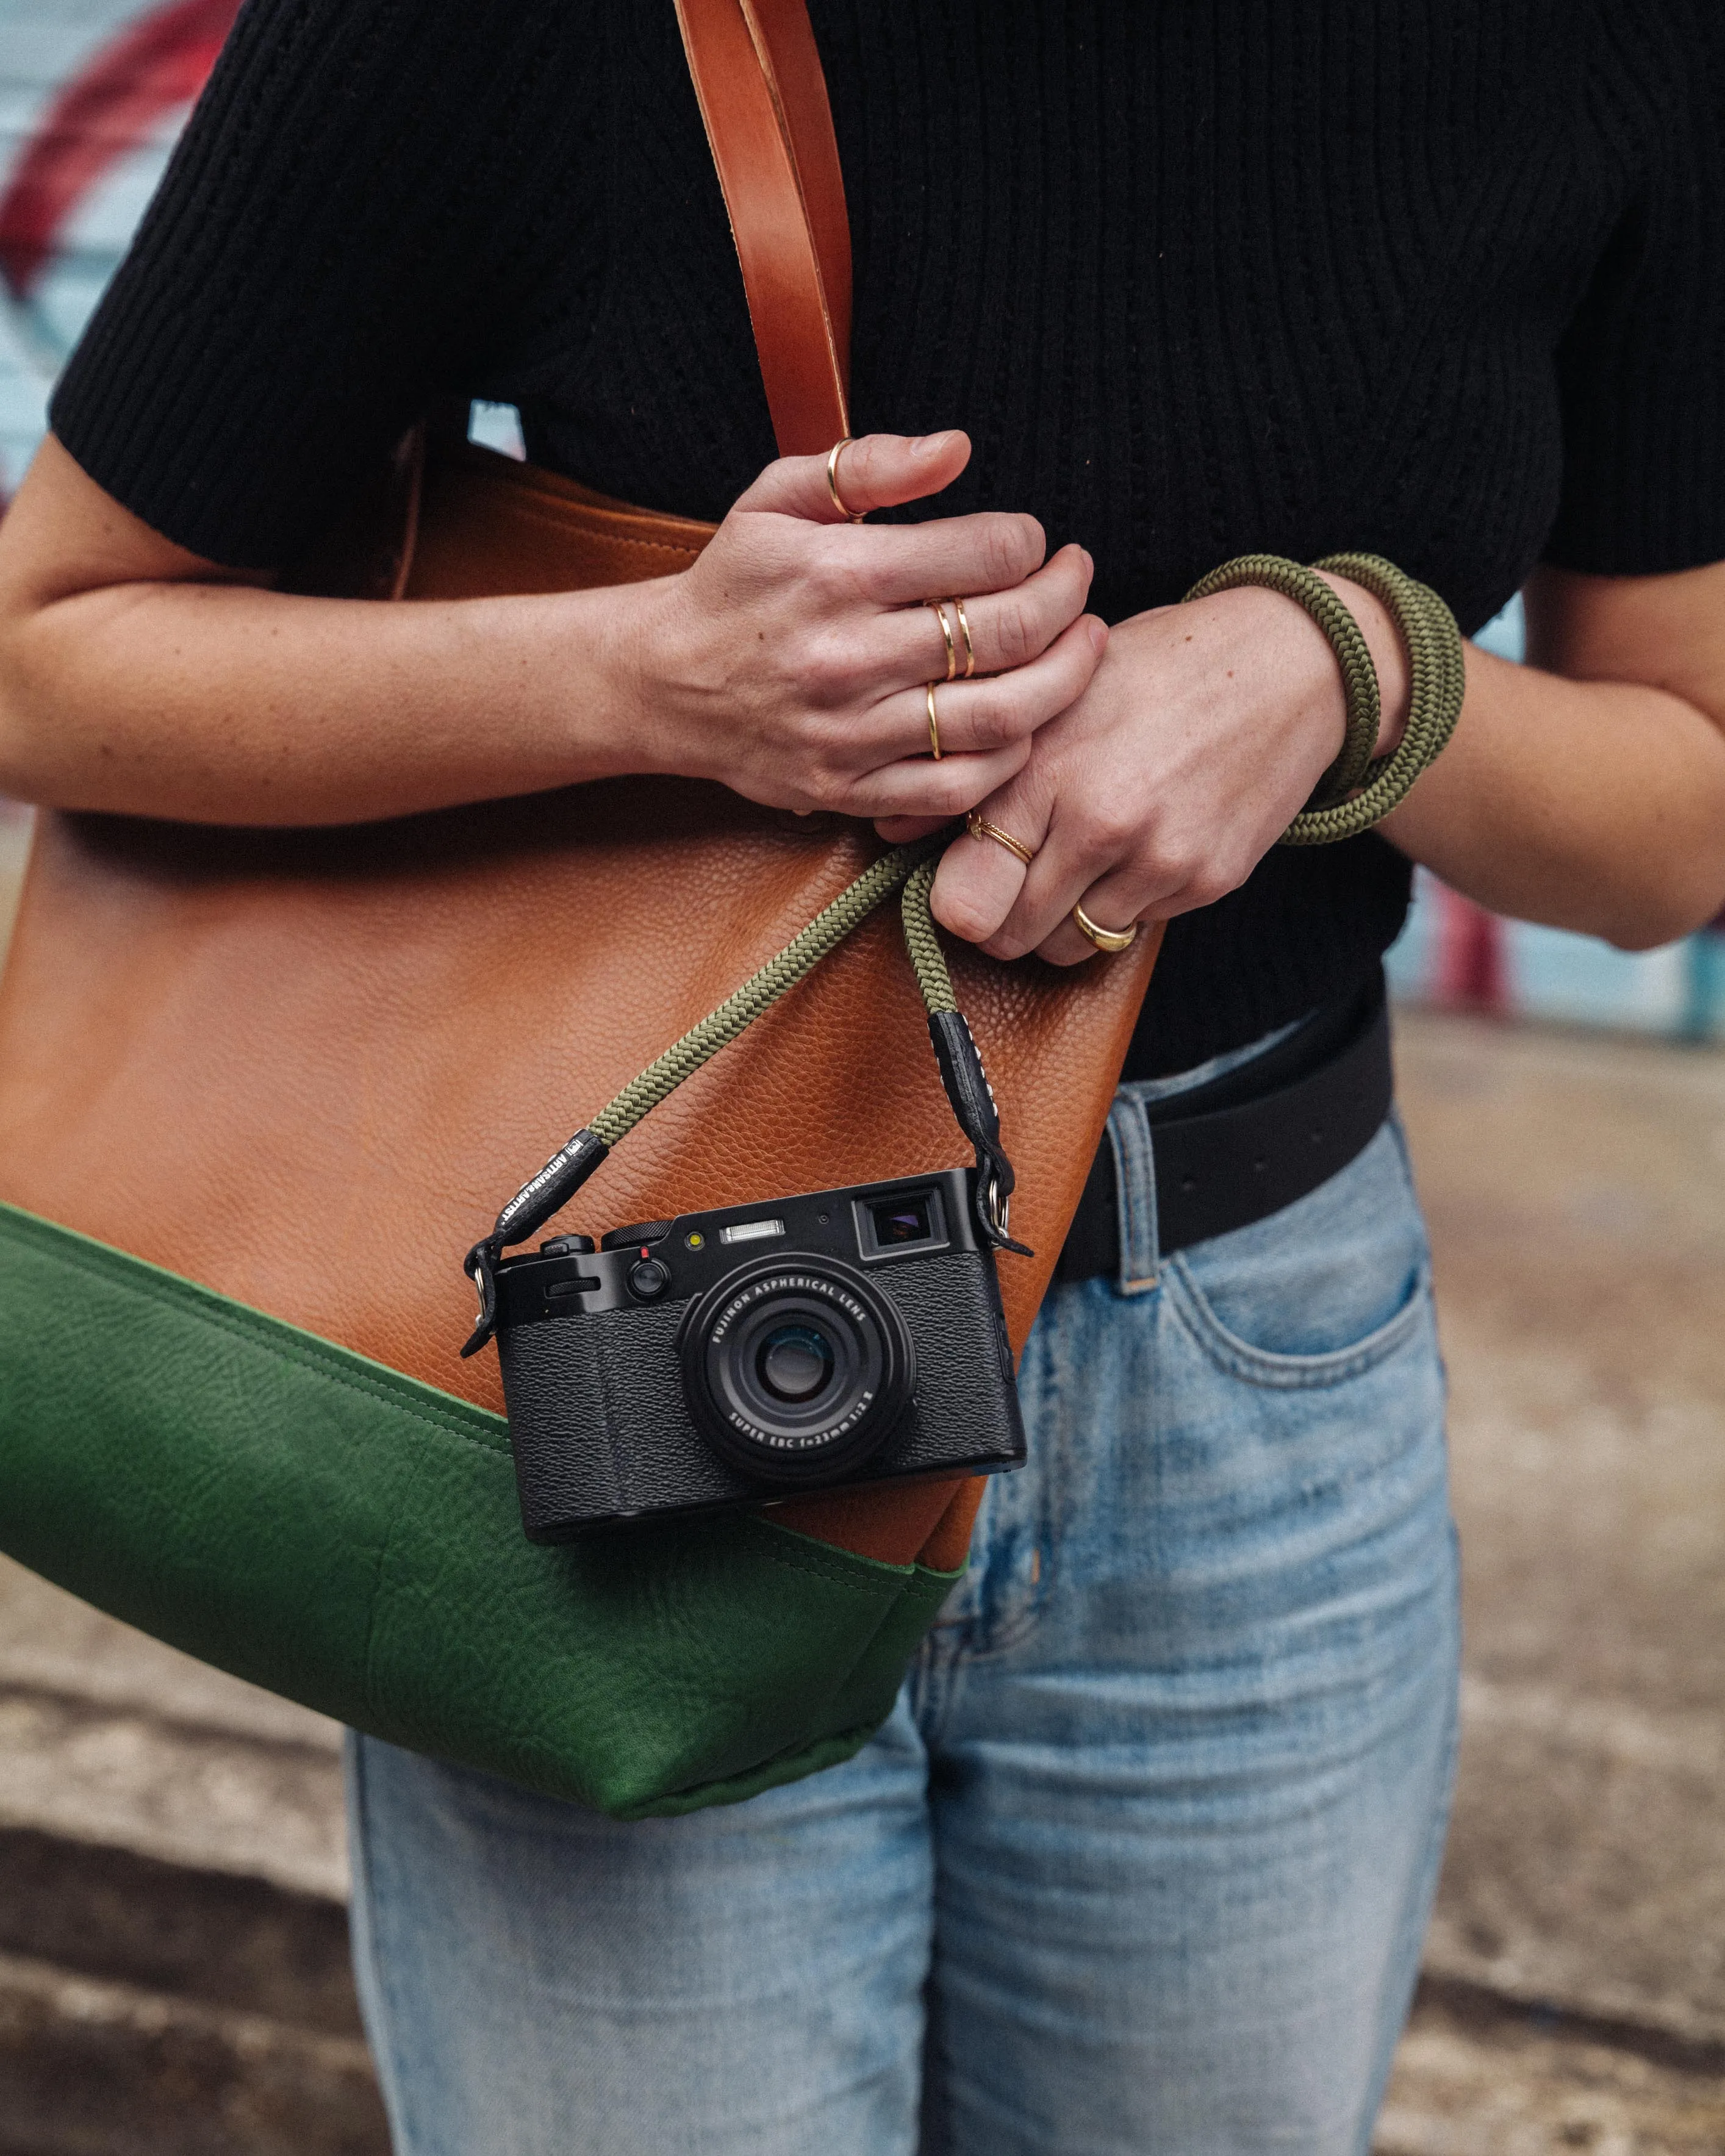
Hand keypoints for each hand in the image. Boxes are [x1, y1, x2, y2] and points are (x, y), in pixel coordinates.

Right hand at [619, 432, 1105, 820]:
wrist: (662, 682)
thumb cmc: (735, 582)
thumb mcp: (778, 498)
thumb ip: (869, 465)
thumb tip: (958, 447)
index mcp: (838, 574)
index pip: (983, 555)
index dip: (1031, 542)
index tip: (1036, 540)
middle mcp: (848, 657)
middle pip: (1007, 635)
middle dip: (1066, 600)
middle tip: (1078, 581)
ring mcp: (851, 733)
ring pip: (999, 717)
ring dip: (1064, 680)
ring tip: (1083, 645)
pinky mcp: (848, 790)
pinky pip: (958, 786)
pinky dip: (1010, 756)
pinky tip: (1027, 719)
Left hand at [878, 575, 1409, 962]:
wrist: (1289, 666)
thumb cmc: (1158, 669)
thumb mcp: (1057, 695)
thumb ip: (975, 766)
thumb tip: (888, 823)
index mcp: (1049, 769)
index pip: (964, 899)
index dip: (952, 898)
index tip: (959, 876)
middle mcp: (1102, 823)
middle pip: (1010, 938)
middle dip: (997, 920)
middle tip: (1005, 881)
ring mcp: (1158, 860)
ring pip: (1069, 947)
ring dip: (1055, 923)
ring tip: (1064, 869)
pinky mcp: (1205, 883)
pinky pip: (1131, 932)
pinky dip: (1114, 910)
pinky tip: (1123, 857)